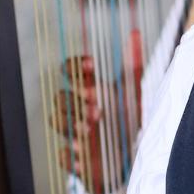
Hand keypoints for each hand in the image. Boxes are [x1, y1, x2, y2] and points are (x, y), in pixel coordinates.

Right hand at [51, 33, 144, 193]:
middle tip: (96, 104)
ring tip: (89, 128)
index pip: (70, 71)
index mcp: (89, 91)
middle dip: (75, 99)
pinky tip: (83, 155)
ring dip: (71, 123)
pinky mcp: (76, 159)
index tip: (92, 64)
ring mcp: (74, 134)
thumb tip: (135, 33)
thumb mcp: (133, 93)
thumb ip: (132, 65)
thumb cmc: (128, 120)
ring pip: (57, 121)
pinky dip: (70, 155)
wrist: (134, 155)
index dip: (75, 66)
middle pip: (61, 97)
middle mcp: (78, 110)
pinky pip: (63, 155)